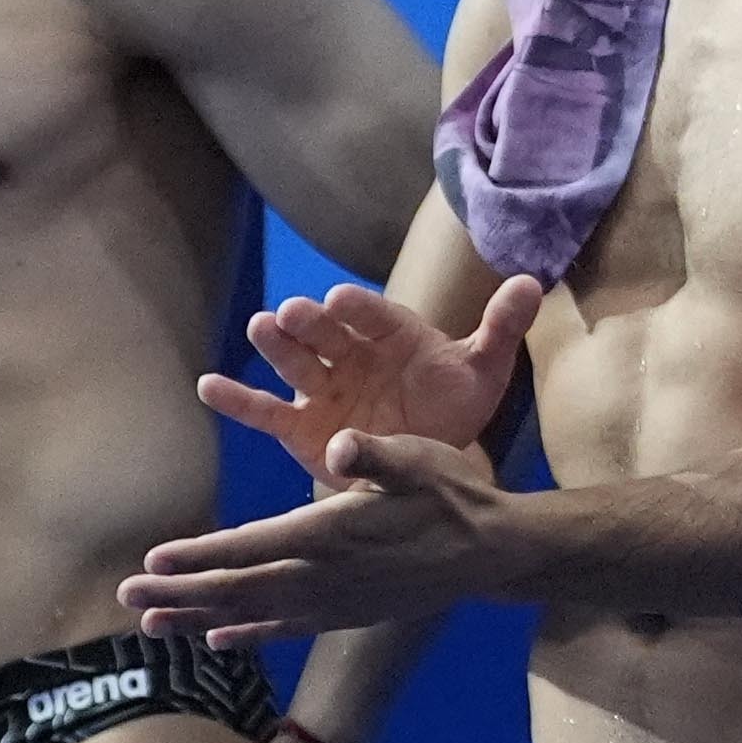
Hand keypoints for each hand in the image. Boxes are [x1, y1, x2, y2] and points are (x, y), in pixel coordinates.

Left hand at [121, 434, 531, 644]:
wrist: (494, 553)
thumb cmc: (456, 494)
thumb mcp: (419, 459)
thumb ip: (375, 454)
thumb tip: (337, 442)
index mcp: (331, 533)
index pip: (249, 548)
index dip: (199, 556)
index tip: (151, 562)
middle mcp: (324, 575)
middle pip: (236, 587)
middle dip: (178, 592)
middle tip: (125, 598)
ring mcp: (334, 602)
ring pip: (252, 613)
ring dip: (198, 618)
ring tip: (151, 626)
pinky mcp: (346, 614)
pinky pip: (285, 628)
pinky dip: (248, 633)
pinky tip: (217, 640)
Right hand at [204, 277, 531, 488]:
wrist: (431, 460)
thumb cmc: (453, 405)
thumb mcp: (483, 370)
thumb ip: (502, 328)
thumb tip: (532, 282)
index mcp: (391, 333)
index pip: (374, 315)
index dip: (358, 308)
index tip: (341, 300)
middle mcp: (350, 353)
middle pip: (326, 332)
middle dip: (311, 322)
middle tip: (294, 312)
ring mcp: (321, 387)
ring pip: (294, 362)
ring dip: (275, 346)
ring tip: (259, 328)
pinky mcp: (299, 425)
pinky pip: (265, 410)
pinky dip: (237, 398)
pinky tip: (209, 386)